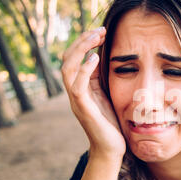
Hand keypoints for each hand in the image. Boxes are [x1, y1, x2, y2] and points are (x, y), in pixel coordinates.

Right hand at [61, 27, 125, 157]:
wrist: (111, 149)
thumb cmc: (112, 123)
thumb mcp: (109, 95)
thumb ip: (105, 79)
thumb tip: (110, 57)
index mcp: (82, 86)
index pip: (75, 58)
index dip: (85, 42)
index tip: (102, 30)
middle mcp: (75, 91)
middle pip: (68, 59)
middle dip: (82, 41)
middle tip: (100, 30)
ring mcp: (77, 100)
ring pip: (68, 69)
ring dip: (81, 50)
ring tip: (96, 37)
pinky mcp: (83, 109)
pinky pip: (77, 86)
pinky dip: (84, 70)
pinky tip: (94, 58)